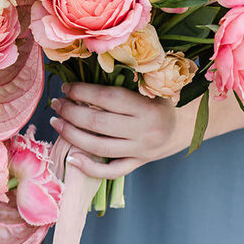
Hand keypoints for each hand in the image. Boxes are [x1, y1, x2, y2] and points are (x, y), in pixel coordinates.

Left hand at [51, 82, 192, 178]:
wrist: (187, 125)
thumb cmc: (162, 100)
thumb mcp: (151, 87)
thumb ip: (125, 83)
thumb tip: (85, 72)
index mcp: (147, 107)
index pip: (108, 98)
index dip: (82, 91)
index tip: (66, 87)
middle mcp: (144, 131)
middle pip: (99, 123)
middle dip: (71, 112)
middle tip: (56, 104)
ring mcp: (140, 150)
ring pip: (100, 147)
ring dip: (72, 135)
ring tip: (56, 123)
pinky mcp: (138, 164)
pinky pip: (112, 171)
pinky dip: (90, 167)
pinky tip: (72, 158)